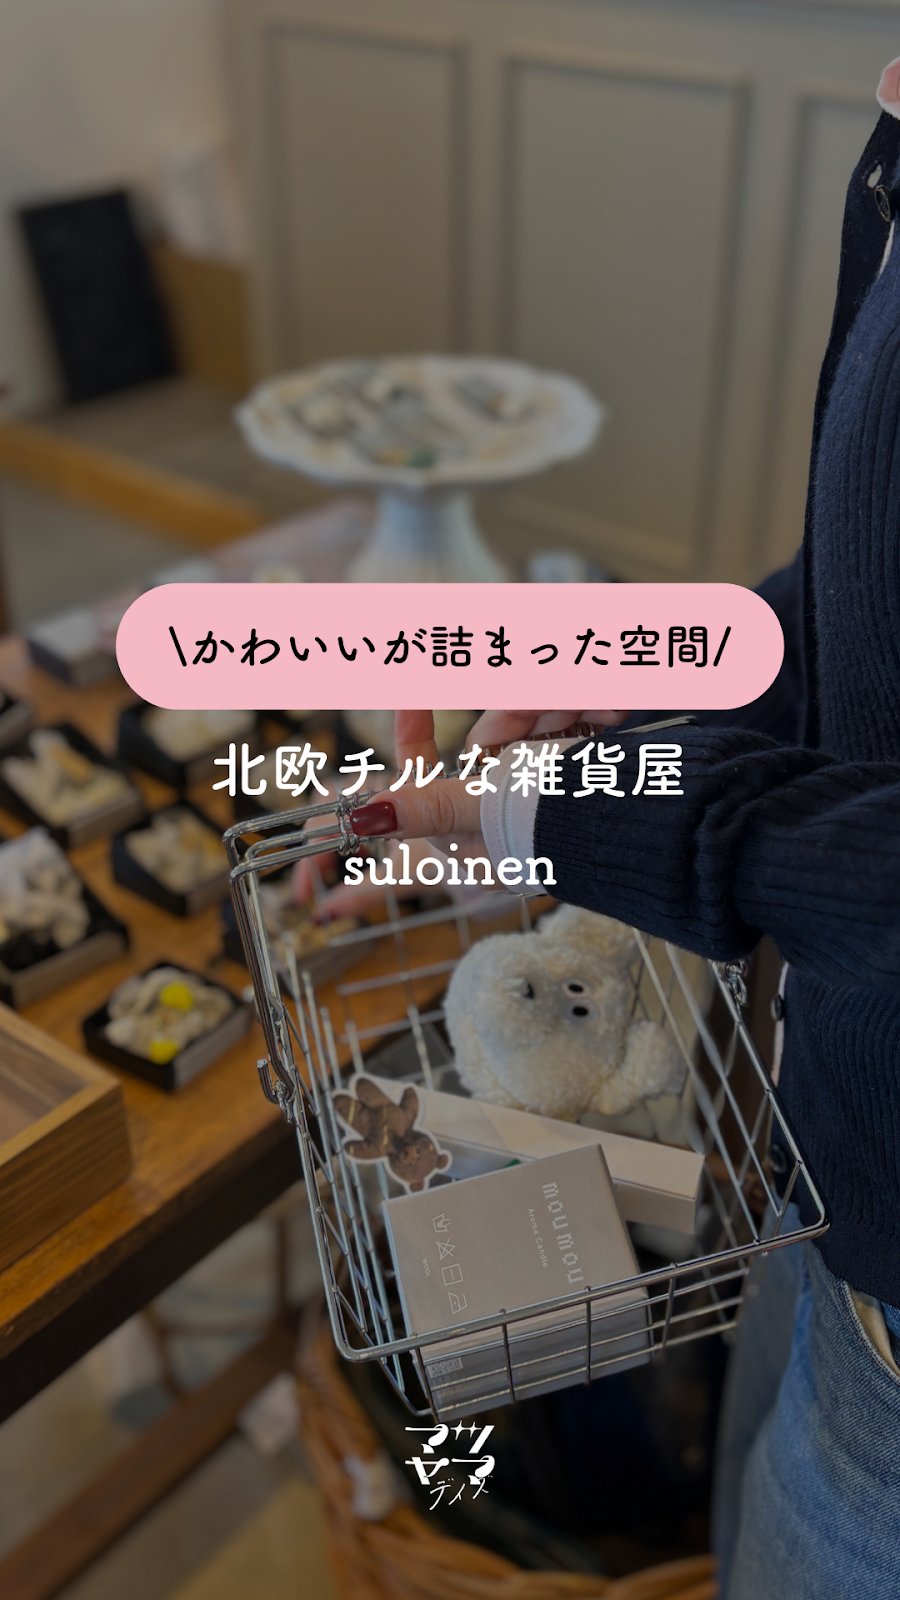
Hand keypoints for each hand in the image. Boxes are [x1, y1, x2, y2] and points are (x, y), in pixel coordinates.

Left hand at [347, 707, 629, 851]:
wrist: (652, 843)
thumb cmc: (557, 835)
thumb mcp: (483, 812)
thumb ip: (427, 805)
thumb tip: (363, 816)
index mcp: (469, 827)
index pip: (423, 771)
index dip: (413, 730)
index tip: (411, 692)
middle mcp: (503, 807)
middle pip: (493, 735)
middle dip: (522, 709)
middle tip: (556, 692)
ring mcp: (546, 787)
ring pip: (537, 722)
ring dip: (567, 704)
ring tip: (608, 704)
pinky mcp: (585, 768)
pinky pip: (575, 726)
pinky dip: (593, 713)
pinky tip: (617, 708)